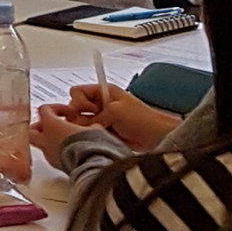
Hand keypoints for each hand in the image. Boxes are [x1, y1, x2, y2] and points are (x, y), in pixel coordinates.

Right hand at [33, 85, 180, 160]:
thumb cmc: (141, 119)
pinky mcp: (103, 132)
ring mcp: (101, 118)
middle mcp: (100, 104)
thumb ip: (92, 115)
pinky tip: (98, 138)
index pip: (77, 92)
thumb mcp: (114, 111)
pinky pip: (88, 133)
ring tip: (97, 131)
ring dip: (85, 127)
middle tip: (91, 123)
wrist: (156, 137)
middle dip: (79, 116)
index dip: (78, 101)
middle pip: (76, 108)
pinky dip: (89, 136)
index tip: (87, 110)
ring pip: (80, 122)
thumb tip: (76, 123)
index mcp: (103, 92)